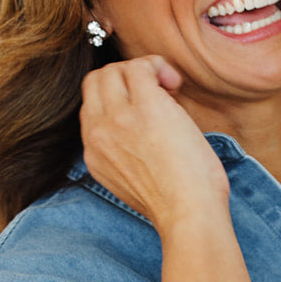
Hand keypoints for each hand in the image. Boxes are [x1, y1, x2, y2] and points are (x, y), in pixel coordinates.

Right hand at [80, 55, 229, 234]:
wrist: (188, 215)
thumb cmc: (178, 203)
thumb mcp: (135, 179)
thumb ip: (128, 150)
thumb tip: (148, 119)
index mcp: (94, 153)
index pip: (92, 106)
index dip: (119, 97)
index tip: (147, 108)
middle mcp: (98, 134)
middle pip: (96, 81)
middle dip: (126, 76)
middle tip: (160, 91)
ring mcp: (117, 119)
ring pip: (114, 70)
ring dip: (143, 69)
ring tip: (170, 87)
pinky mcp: (145, 107)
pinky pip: (140, 67)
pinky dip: (159, 66)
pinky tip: (176, 83)